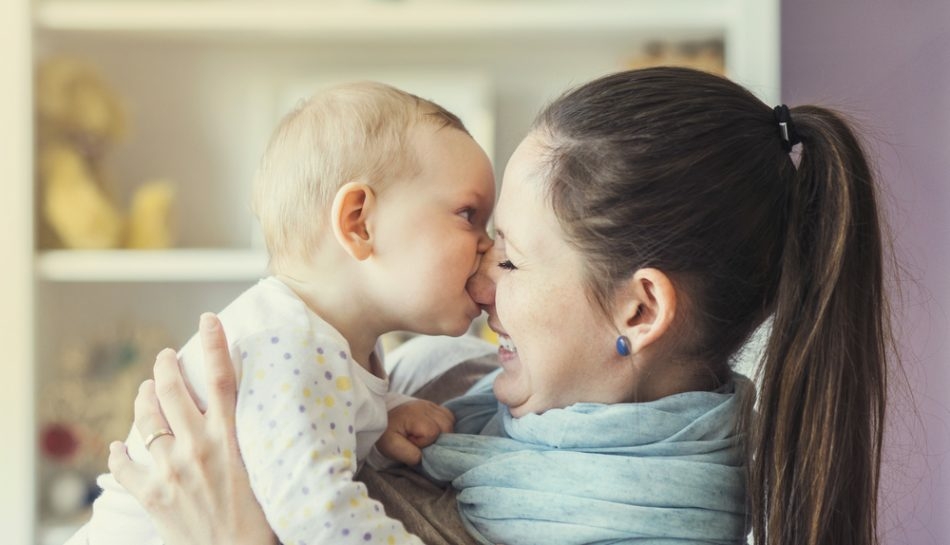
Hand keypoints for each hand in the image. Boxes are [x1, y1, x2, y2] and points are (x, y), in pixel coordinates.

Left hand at [107, 313, 276, 544]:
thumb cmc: (262, 519)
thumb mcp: (265, 468)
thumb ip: (249, 440)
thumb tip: (248, 416)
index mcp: (229, 439)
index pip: (223, 377)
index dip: (215, 343)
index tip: (208, 319)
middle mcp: (197, 447)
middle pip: (172, 390)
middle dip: (164, 367)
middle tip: (164, 357)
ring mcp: (170, 470)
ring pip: (146, 419)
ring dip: (142, 399)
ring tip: (144, 391)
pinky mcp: (152, 494)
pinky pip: (125, 465)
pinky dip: (118, 453)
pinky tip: (118, 447)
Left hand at [376, 399, 454, 464]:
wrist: (381, 417)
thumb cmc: (386, 432)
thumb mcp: (391, 447)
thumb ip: (410, 455)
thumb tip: (425, 457)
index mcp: (414, 416)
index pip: (432, 432)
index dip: (424, 442)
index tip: (410, 441)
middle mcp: (425, 407)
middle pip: (446, 426)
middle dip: (438, 438)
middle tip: (421, 441)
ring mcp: (430, 404)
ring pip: (450, 420)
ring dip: (443, 432)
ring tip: (428, 437)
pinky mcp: (433, 405)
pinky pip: (448, 416)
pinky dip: (445, 425)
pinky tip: (434, 430)